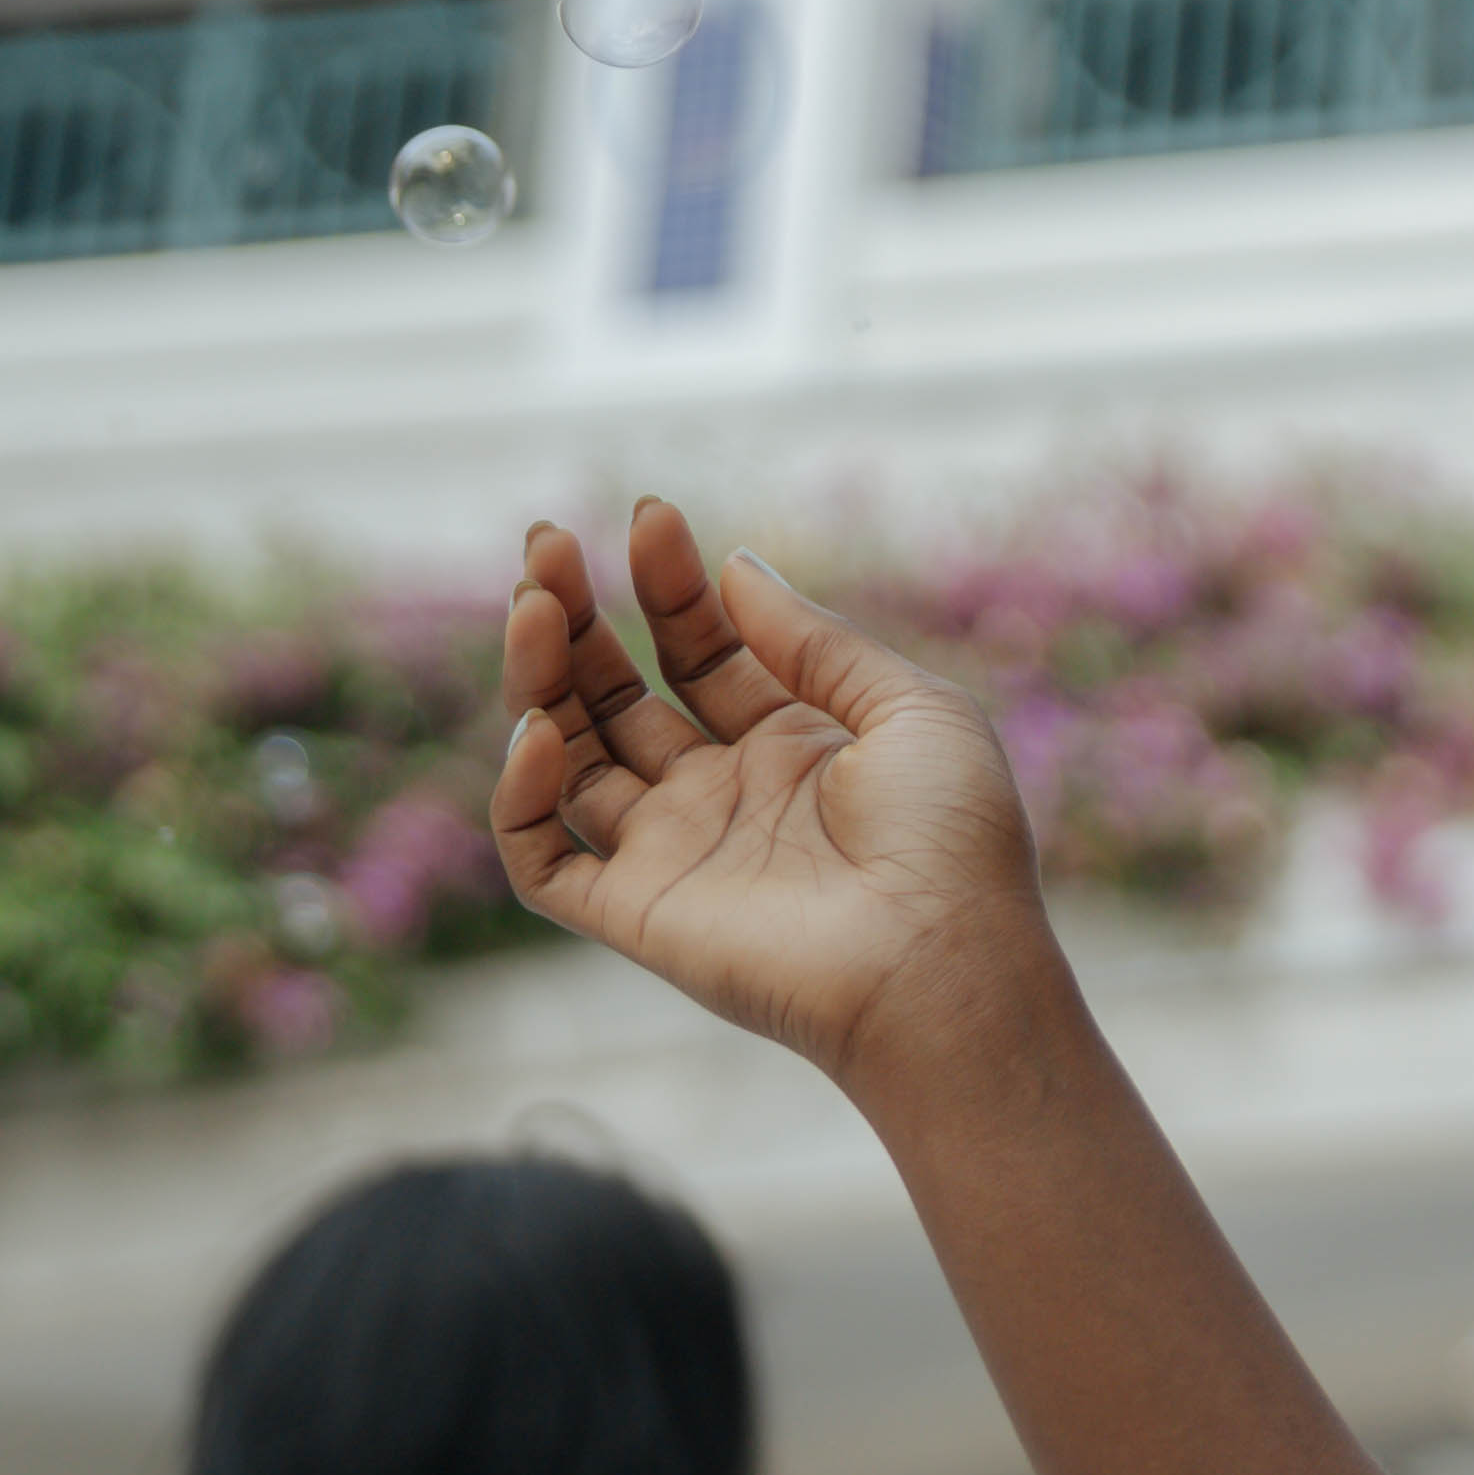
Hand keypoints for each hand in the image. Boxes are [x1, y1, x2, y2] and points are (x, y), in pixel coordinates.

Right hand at [491, 502, 1055, 1097]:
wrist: (945, 959)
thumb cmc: (953, 837)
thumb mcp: (908, 706)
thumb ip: (815, 641)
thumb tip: (735, 565)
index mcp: (790, 743)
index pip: (701, 648)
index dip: (669, 584)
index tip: (649, 515)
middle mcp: (721, 794)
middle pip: (618, 694)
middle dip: (577, 619)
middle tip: (547, 544)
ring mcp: (673, 853)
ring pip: (567, 758)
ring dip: (539, 679)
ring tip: (534, 602)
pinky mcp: (634, 914)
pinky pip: (542, 857)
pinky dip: (520, 796)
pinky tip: (540, 729)